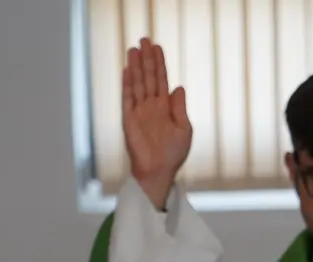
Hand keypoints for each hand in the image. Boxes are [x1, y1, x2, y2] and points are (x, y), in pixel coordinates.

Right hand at [122, 38, 191, 210]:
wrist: (159, 171)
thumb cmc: (174, 154)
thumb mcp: (184, 129)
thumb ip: (180, 108)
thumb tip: (179, 87)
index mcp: (166, 107)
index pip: (162, 80)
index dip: (160, 63)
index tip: (157, 47)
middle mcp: (151, 106)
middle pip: (148, 77)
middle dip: (147, 59)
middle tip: (144, 39)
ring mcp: (139, 112)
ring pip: (137, 84)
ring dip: (135, 67)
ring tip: (134, 49)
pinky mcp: (129, 120)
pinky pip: (127, 99)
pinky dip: (127, 85)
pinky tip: (127, 71)